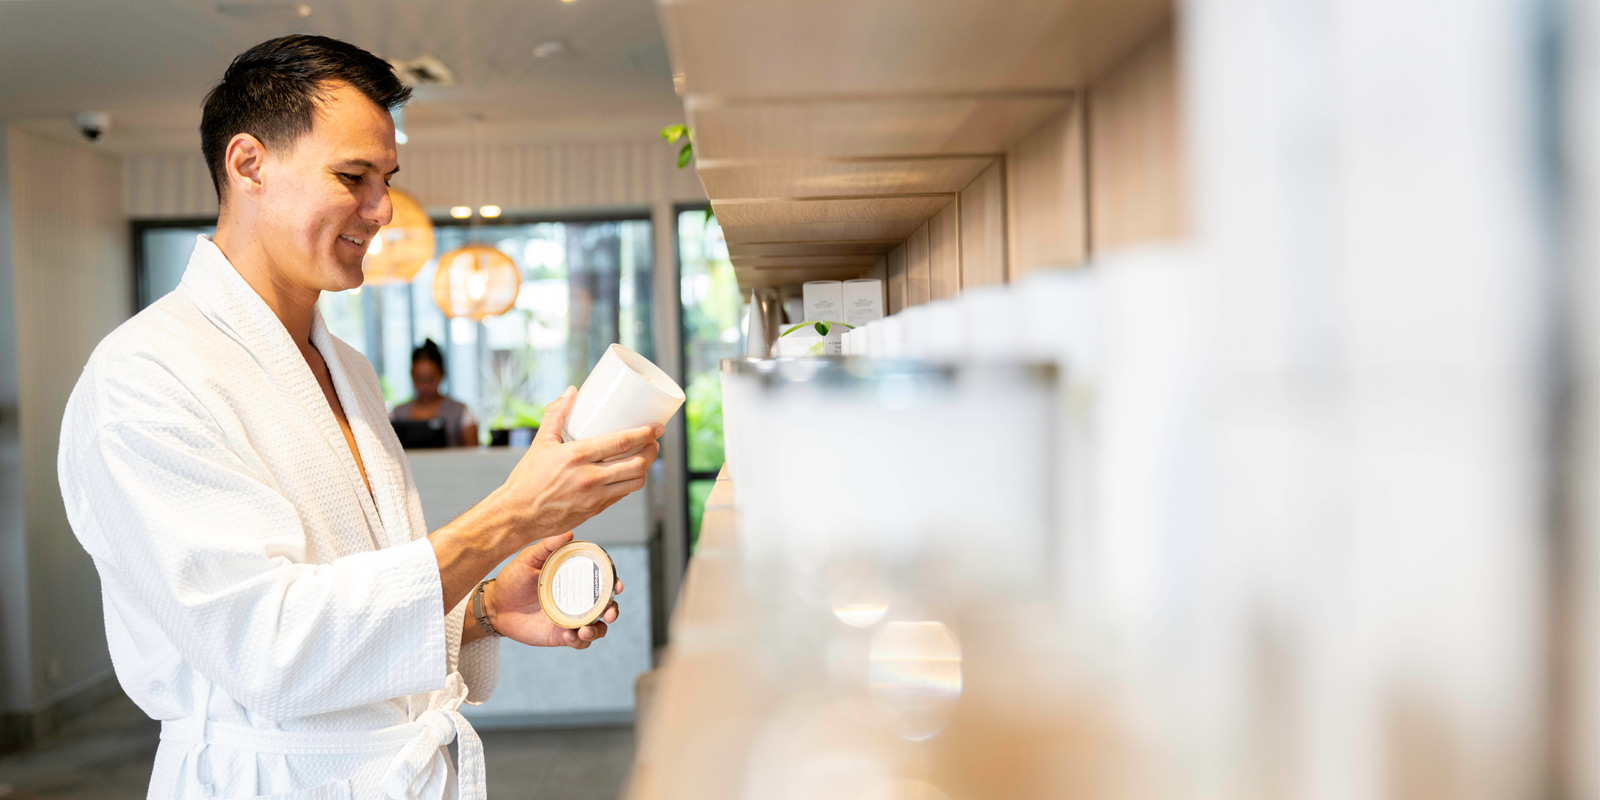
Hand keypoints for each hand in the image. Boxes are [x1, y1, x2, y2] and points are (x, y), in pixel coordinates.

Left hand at [486, 532, 621, 648]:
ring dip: (598, 630)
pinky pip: (578, 642)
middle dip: (612, 610)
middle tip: (609, 612)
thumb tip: (569, 533)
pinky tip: (569, 635)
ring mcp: (569, 619)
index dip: (613, 583)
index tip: (617, 585)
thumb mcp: (528, 559)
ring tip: (586, 630)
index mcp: (573, 581)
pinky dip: (579, 641)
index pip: (600, 582)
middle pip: (604, 607)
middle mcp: (575, 600)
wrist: (494, 607)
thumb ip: (547, 546)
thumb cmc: (512, 580)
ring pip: (596, 628)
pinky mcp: (559, 636)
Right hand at [496, 386, 662, 544]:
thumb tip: (571, 391)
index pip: (621, 443)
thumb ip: (556, 414)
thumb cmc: (527, 479)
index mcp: (577, 456)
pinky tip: (630, 473)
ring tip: (646, 456)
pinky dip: (631, 482)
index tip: (655, 427)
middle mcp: (590, 477)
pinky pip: (622, 494)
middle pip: (636, 463)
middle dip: (651, 450)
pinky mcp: (596, 510)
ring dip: (646, 468)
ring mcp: (595, 496)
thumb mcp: (541, 442)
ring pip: (635, 482)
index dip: (644, 434)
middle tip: (654, 440)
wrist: (518, 515)